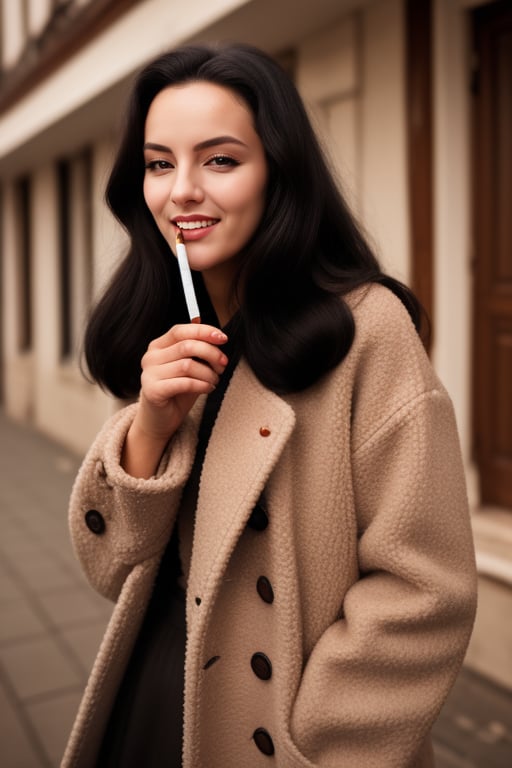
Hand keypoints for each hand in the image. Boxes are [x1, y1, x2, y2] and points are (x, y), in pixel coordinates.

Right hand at [122, 324, 227, 476]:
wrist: (160, 420)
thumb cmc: (177, 391)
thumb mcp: (190, 366)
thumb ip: (198, 350)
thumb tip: (216, 335)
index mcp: (157, 346)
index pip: (181, 331)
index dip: (204, 332)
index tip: (223, 338)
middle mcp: (150, 357)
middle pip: (187, 346)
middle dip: (211, 354)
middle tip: (222, 365)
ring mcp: (149, 374)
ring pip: (188, 365)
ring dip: (208, 373)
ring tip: (214, 380)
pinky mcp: (153, 391)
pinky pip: (185, 383)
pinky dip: (202, 385)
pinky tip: (207, 388)